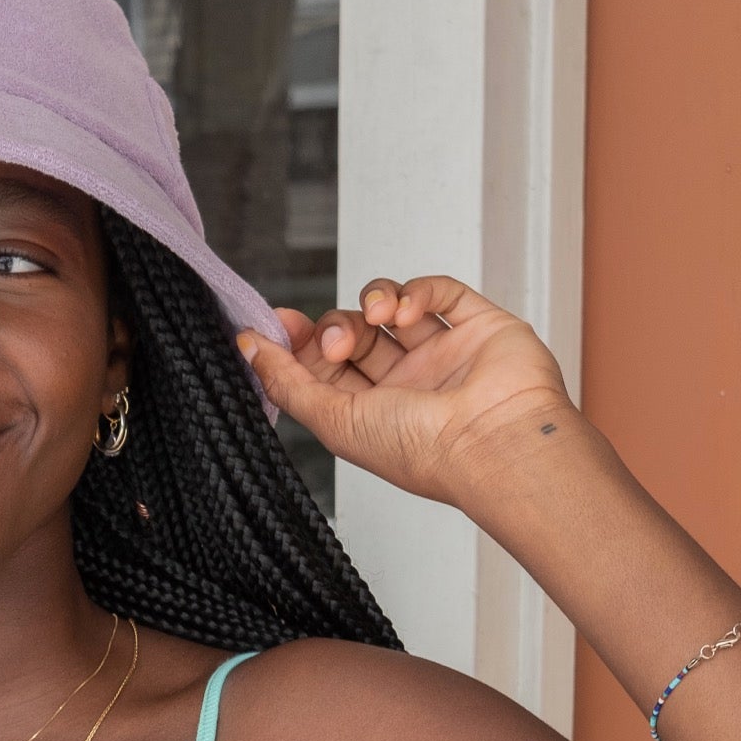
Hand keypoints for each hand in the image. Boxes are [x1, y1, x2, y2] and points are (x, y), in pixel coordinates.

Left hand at [238, 275, 570, 509]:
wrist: (494, 441)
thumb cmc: (422, 449)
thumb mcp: (335, 422)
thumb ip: (288, 383)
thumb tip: (246, 346)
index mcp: (374, 414)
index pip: (326, 368)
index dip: (301, 344)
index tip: (277, 325)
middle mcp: (408, 385)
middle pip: (355, 334)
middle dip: (335, 327)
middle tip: (337, 341)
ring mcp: (445, 355)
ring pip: (393, 308)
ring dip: (372, 302)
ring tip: (374, 319)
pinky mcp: (480, 326)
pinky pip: (442, 292)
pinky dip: (416, 291)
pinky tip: (405, 310)